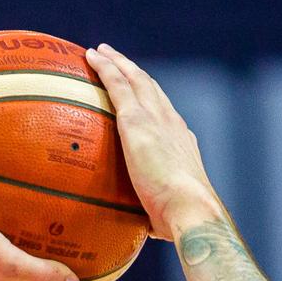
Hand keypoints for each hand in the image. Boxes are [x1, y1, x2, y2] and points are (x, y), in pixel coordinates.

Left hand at [85, 44, 222, 240]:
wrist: (190, 208)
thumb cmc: (180, 221)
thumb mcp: (166, 215)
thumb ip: (155, 214)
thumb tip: (148, 229)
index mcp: (180, 143)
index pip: (164, 115)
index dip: (152, 101)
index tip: (141, 93)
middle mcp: (171, 123)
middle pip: (150, 89)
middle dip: (134, 73)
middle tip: (118, 60)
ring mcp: (155, 119)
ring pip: (134, 79)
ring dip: (118, 62)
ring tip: (102, 51)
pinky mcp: (136, 121)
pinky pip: (117, 85)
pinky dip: (105, 68)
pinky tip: (91, 56)